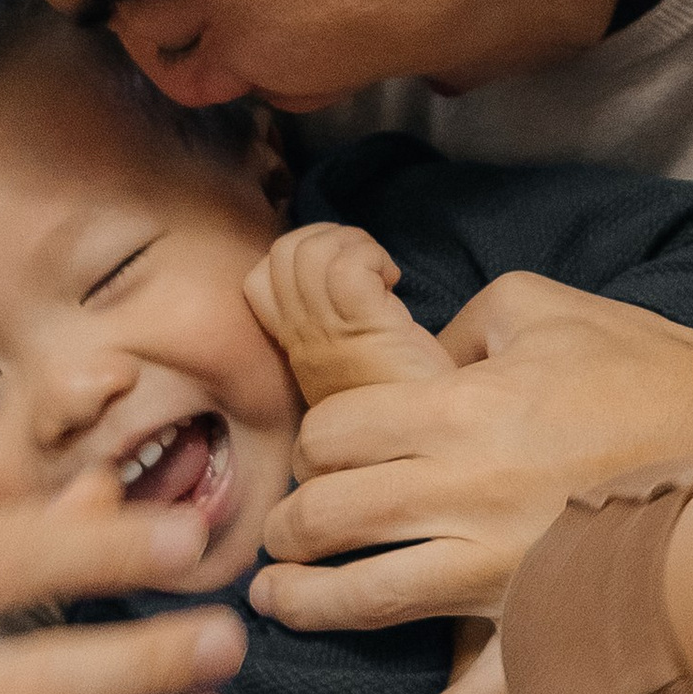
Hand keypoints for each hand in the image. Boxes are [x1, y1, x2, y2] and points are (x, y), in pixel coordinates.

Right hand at [245, 221, 453, 403]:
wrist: (435, 456)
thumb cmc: (410, 407)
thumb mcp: (360, 366)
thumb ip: (343, 329)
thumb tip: (358, 279)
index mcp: (298, 347)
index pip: (257, 280)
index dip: (295, 257)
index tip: (341, 274)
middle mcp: (303, 342)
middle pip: (280, 255)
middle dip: (327, 237)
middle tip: (366, 265)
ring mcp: (329, 338)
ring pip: (309, 252)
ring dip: (352, 244)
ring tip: (382, 273)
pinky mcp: (365, 332)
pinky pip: (346, 267)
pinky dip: (372, 256)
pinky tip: (394, 281)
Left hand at [250, 271, 692, 635]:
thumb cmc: (645, 367)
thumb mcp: (537, 309)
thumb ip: (455, 329)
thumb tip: (411, 362)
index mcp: (460, 411)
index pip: (330, 437)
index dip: (315, 445)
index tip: (326, 455)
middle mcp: (467, 496)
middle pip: (325, 519)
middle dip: (286, 526)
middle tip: (281, 532)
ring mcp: (501, 574)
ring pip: (361, 601)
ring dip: (305, 605)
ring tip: (281, 602)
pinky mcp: (543, 630)